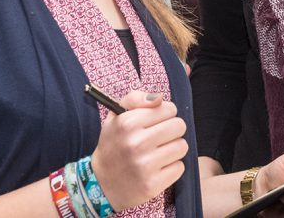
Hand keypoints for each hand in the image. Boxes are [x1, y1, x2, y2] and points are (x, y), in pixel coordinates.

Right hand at [90, 90, 188, 210]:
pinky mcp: (152, 184)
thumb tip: (160, 98)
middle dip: (172, 131)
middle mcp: (136, 143)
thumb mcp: (116, 115)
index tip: (155, 122)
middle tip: (158, 138)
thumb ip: (136, 98)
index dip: (164, 114)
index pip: (170, 109)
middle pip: (179, 126)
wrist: (102, 183)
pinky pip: (179, 167)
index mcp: (128, 123)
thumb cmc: (114, 144)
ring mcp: (145, 165)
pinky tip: (157, 168)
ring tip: (158, 153)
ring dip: (173, 149)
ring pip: (182, 146)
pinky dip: (171, 167)